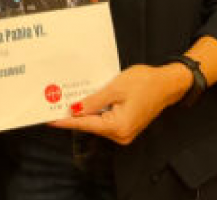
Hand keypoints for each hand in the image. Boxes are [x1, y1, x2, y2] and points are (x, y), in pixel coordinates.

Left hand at [48, 64, 189, 144]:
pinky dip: (95, 113)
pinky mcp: (126, 127)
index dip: (66, 121)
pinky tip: (85, 104)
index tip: (49, 120)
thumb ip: (93, 101)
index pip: (85, 124)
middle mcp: (121, 134)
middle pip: (90, 125)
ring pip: (98, 124)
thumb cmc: (145, 82)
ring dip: (84, 113)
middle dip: (74, 116)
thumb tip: (74, 109)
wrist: (167, 83)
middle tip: (54, 107)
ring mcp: (124, 133)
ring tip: (66, 103)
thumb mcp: (115, 88)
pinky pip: (106, 121)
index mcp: (118, 126)